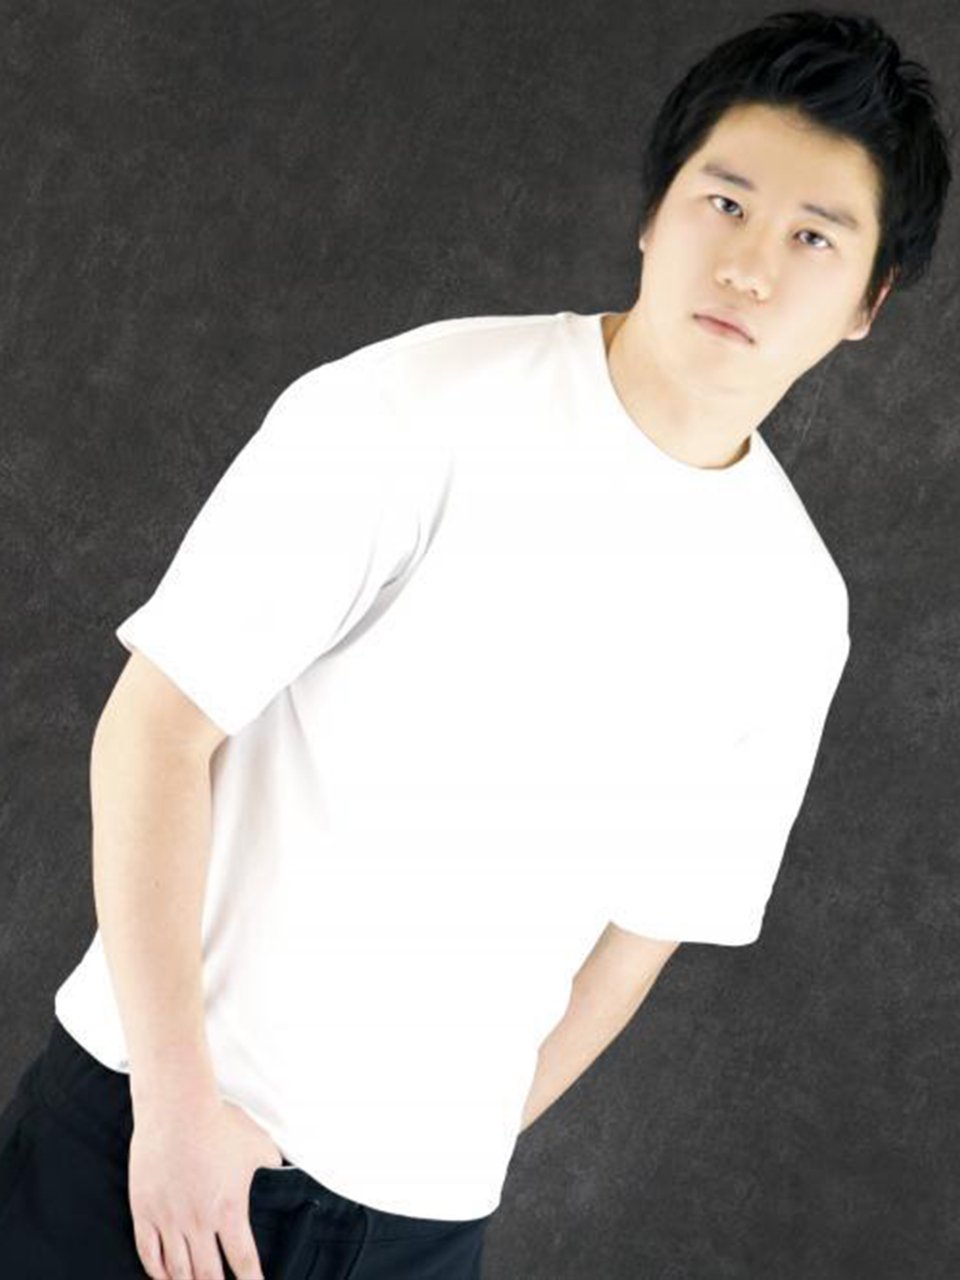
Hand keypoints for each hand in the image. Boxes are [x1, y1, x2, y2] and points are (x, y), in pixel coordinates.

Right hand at [128, 1091, 284, 1279]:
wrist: (177, 1109)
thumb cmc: (218, 1123)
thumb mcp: (257, 1142)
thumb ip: (271, 1161)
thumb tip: (280, 1167)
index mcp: (229, 1210)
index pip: (243, 1261)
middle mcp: (199, 1222)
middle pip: (208, 1276)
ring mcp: (169, 1219)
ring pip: (178, 1270)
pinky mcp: (144, 1211)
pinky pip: (148, 1253)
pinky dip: (157, 1272)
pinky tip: (165, 1278)